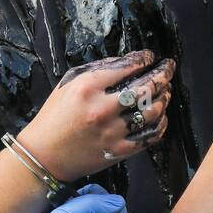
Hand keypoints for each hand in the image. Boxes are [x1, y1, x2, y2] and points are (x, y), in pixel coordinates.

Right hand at [18, 50, 175, 181]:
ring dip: (164, 98)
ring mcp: (113, 132)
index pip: (126, 67)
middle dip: (162, 74)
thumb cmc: (54, 117)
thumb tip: (125, 62)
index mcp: (87, 88)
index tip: (149, 56)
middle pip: (145, 88)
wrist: (44, 155)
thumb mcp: (67, 84)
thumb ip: (96, 71)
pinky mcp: (119, 150)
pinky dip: (160, 124)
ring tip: (166, 90)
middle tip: (168, 68)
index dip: (143, 59)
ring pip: (152, 111)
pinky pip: (149, 136)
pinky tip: (161, 116)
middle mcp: (102, 109)